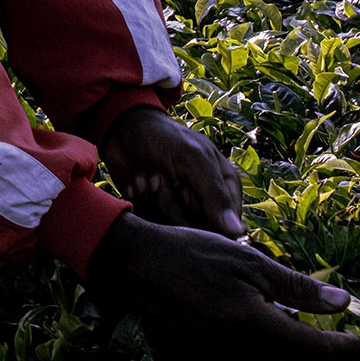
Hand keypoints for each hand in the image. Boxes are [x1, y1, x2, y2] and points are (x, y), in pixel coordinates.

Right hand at [88, 212, 359, 360]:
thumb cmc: (193, 251)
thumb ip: (295, 286)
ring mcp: (214, 354)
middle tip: (325, 332)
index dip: (341, 349)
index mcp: (251, 320)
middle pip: (286, 357)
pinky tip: (237, 314)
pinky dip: (247, 339)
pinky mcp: (197, 354)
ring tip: (273, 314)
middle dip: (306, 345)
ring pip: (261, 355)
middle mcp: (235, 346)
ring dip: (275, 340)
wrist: (135, 261)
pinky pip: (236, 353)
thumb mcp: (248, 259)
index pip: (309, 346)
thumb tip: (343, 303)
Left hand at [102, 106, 243, 236]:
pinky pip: (152, 224)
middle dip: (171, 204)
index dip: (203, 216)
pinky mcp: (157, 212)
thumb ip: (215, 194)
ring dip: (153, 200)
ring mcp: (181, 208)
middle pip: (197, 230)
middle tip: (157, 176)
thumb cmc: (162, 136)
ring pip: (172, 228)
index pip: (226, 226)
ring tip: (147, 176)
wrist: (122, 128)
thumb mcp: (192, 159)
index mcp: (226, 186)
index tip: (183, 191)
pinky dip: (140, 203)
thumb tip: (237, 232)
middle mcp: (207, 201)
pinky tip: (136, 183)